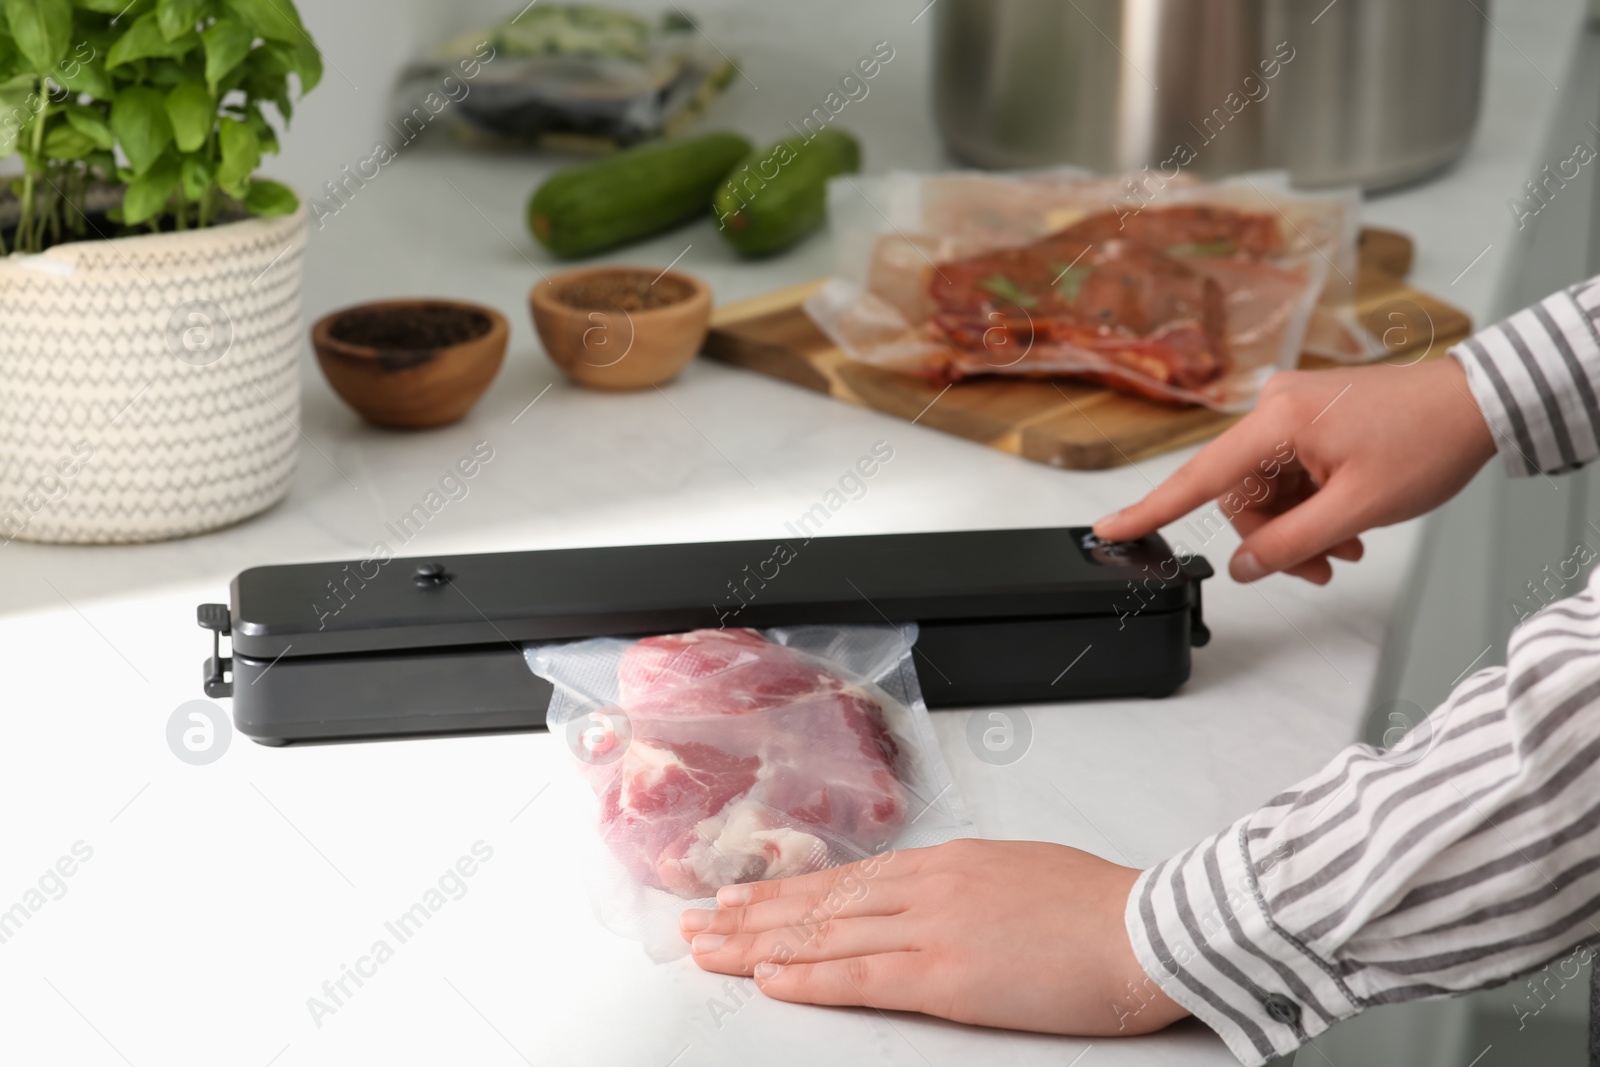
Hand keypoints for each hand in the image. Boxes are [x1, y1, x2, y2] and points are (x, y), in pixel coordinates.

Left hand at [679, 839, 1187, 1036]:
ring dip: (757, 944)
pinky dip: (807, 977)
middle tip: (697, 922)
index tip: (742, 896)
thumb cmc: (1097, 907)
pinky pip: (859, 976)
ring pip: (823, 934)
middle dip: (751, 914)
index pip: (844, 881)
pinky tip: (767, 977)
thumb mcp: (1018, 874)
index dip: (786, 892)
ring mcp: (931, 928)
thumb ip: (966, 886)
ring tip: (708, 949)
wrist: (1145, 927)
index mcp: (945, 863)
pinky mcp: (945, 975)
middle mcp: (926, 886)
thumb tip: (932, 898)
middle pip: (819, 903)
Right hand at [1093, 358, 1497, 583]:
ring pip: (1267, 488)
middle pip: (1241, 493)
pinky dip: (1311, 503)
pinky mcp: (1312, 415)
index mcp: (1277, 421)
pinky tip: (1346, 524)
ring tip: (1345, 549)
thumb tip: (1243, 567)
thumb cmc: (1429, 441)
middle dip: (1273, 536)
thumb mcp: (1357, 508)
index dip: (1151, 511)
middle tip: (1319, 568)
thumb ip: (1291, 543)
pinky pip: (1290, 472)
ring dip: (1298, 525)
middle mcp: (1275, 406)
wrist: (1479, 403)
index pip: (1199, 478)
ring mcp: (1293, 408)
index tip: (1109, 531)